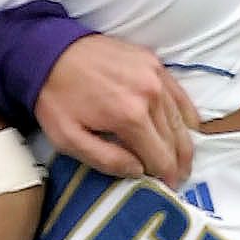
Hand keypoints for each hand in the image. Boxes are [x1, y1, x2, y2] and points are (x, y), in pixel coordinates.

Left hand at [34, 35, 199, 187]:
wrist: (50, 52)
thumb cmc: (56, 97)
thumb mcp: (68, 138)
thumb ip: (105, 159)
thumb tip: (138, 171)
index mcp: (131, 116)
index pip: (160, 157)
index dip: (165, 176)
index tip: (167, 188)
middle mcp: (151, 95)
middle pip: (175, 140)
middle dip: (178, 164)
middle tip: (178, 179)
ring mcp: (156, 75)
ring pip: (181, 119)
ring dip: (184, 143)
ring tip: (183, 161)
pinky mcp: (155, 63)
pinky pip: (181, 95)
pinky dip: (187, 115)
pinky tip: (189, 129)